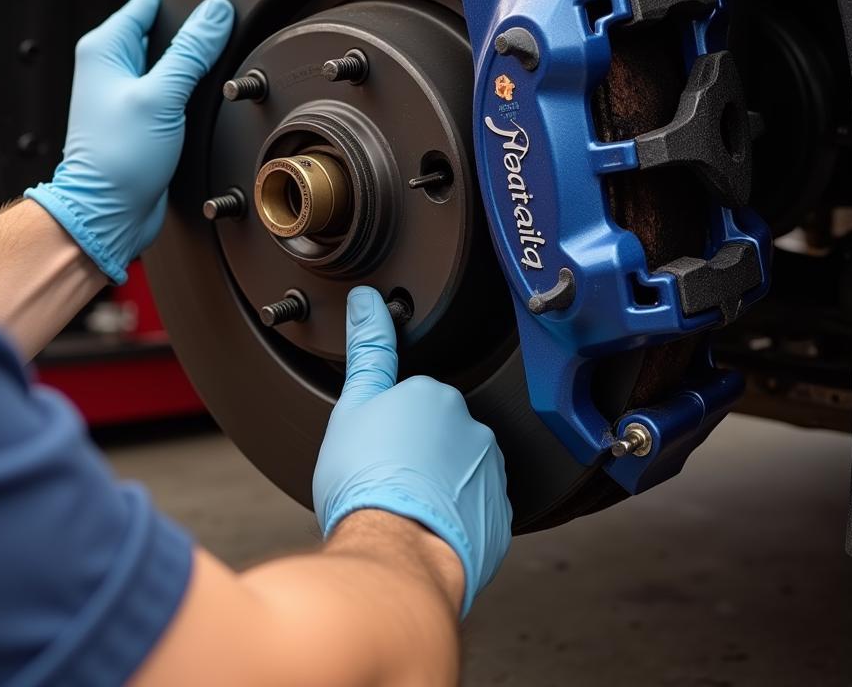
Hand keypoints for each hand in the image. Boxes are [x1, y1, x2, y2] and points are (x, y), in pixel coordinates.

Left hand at [26, 0, 233, 282]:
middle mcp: (113, 66)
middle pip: (164, 29)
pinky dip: (193, 88)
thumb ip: (191, 51)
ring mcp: (128, 92)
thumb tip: (216, 12)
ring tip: (219, 65)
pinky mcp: (144, 117)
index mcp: (105, 47)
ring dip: (196, 63)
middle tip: (227, 30)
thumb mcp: (161, 96)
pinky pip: (174, 89)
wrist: (108, 213)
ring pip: (172, 60)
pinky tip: (209, 95)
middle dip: (195, 29)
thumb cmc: (116, 160)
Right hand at [313, 287, 512, 618]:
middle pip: (435, 434)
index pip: (408, 400)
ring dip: (437, 483)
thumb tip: (367, 300)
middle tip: (383, 479)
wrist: (396, 552)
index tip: (377, 452)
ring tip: (404, 507)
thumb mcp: (351, 408)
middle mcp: (470, 425)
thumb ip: (366, 350)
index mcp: (433, 394)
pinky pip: (476, 506)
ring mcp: (489, 470)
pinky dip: (456, 514)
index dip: (387, 429)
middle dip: (414, 452)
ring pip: (457, 469)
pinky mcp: (500, 513)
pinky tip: (427, 525)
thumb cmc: (366, 485)